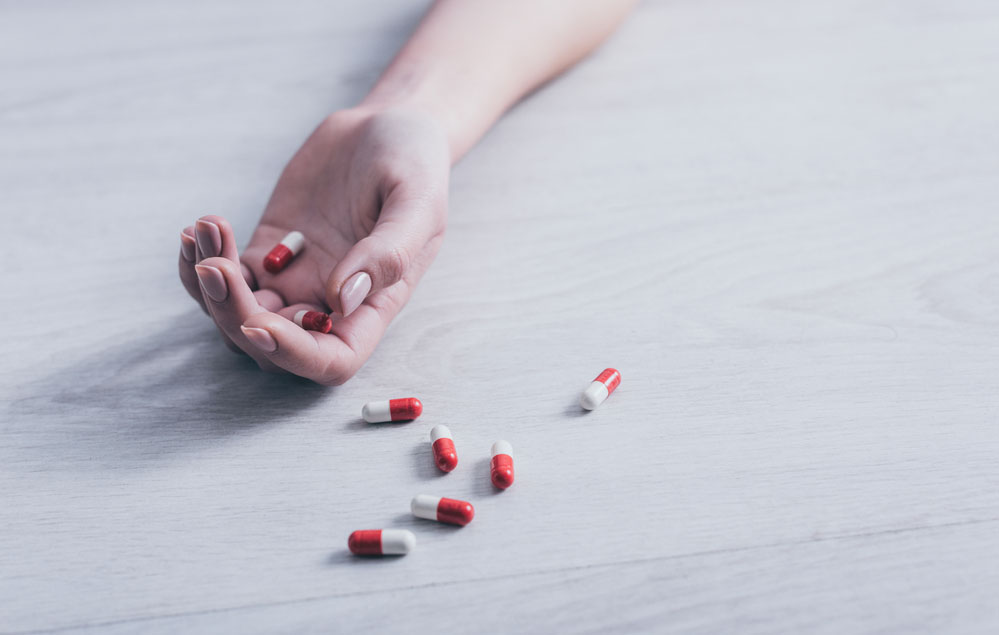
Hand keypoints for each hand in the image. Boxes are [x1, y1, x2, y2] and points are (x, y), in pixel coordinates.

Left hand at [178, 108, 448, 383]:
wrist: (387, 127)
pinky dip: (201, 262)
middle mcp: (329, 305)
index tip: (259, 324)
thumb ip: (389, 254)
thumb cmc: (414, 164)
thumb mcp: (417, 202)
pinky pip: (226, 276)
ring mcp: (293, 281)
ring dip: (210, 287)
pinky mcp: (266, 252)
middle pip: (271, 346)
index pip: (332, 360)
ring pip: (237, 316)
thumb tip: (342, 300)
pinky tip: (200, 230)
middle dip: (234, 315)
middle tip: (215, 264)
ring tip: (207, 231)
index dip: (293, 355)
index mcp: (373, 306)